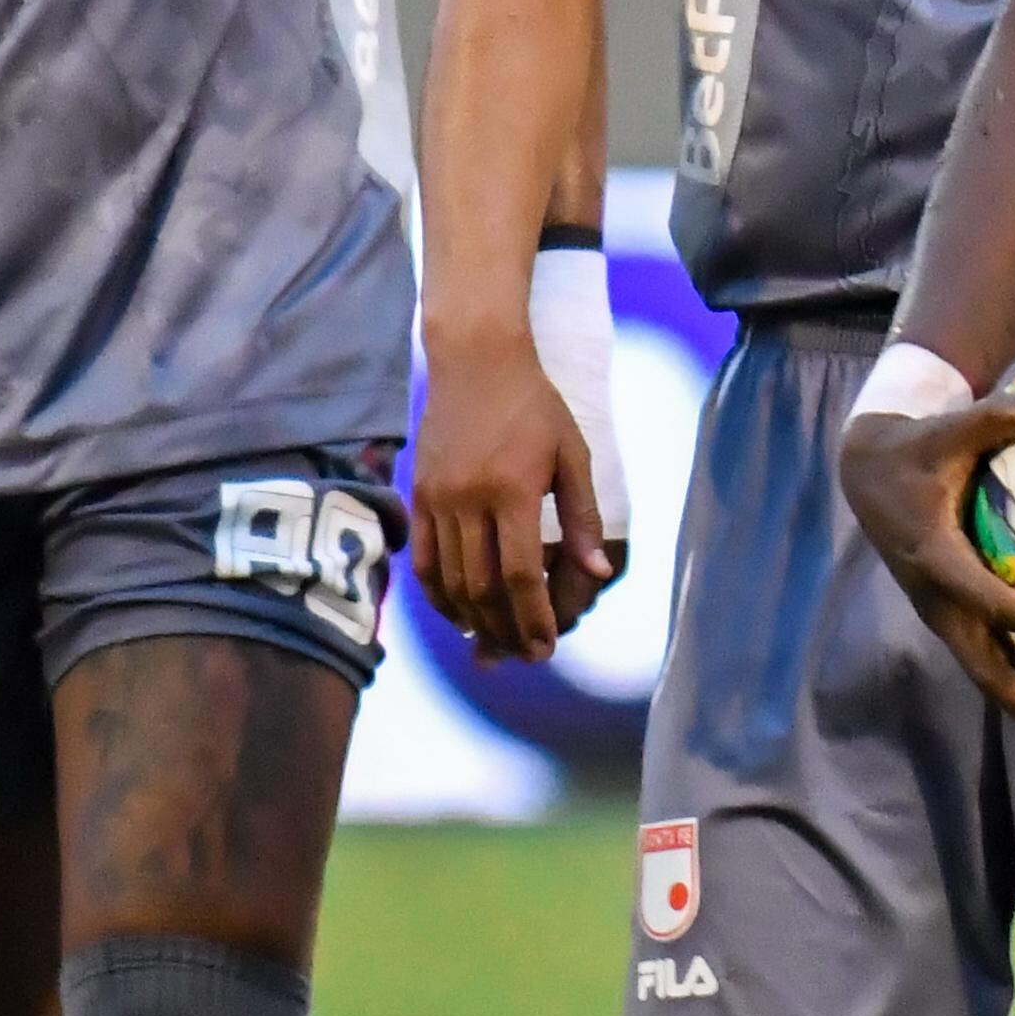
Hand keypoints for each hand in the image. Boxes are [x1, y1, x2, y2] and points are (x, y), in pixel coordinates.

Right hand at [410, 324, 615, 661]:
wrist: (475, 360)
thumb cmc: (534, 405)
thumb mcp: (572, 453)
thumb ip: (581, 517)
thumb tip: (597, 574)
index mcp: (513, 490)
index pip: (521, 575)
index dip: (534, 619)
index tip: (546, 648)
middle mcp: (469, 499)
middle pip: (484, 588)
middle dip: (506, 630)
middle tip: (525, 655)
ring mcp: (438, 499)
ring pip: (451, 581)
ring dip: (474, 621)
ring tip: (496, 644)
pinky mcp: (417, 495)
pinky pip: (423, 561)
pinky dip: (439, 596)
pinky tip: (459, 615)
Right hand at [840, 393, 1014, 761]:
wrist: (869, 474)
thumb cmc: (919, 448)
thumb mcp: (949, 429)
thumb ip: (997, 417)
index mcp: (935, 558)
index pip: (988, 599)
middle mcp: (936, 600)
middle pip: (984, 665)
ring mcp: (942, 615)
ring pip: (985, 676)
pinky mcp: (950, 618)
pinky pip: (987, 662)